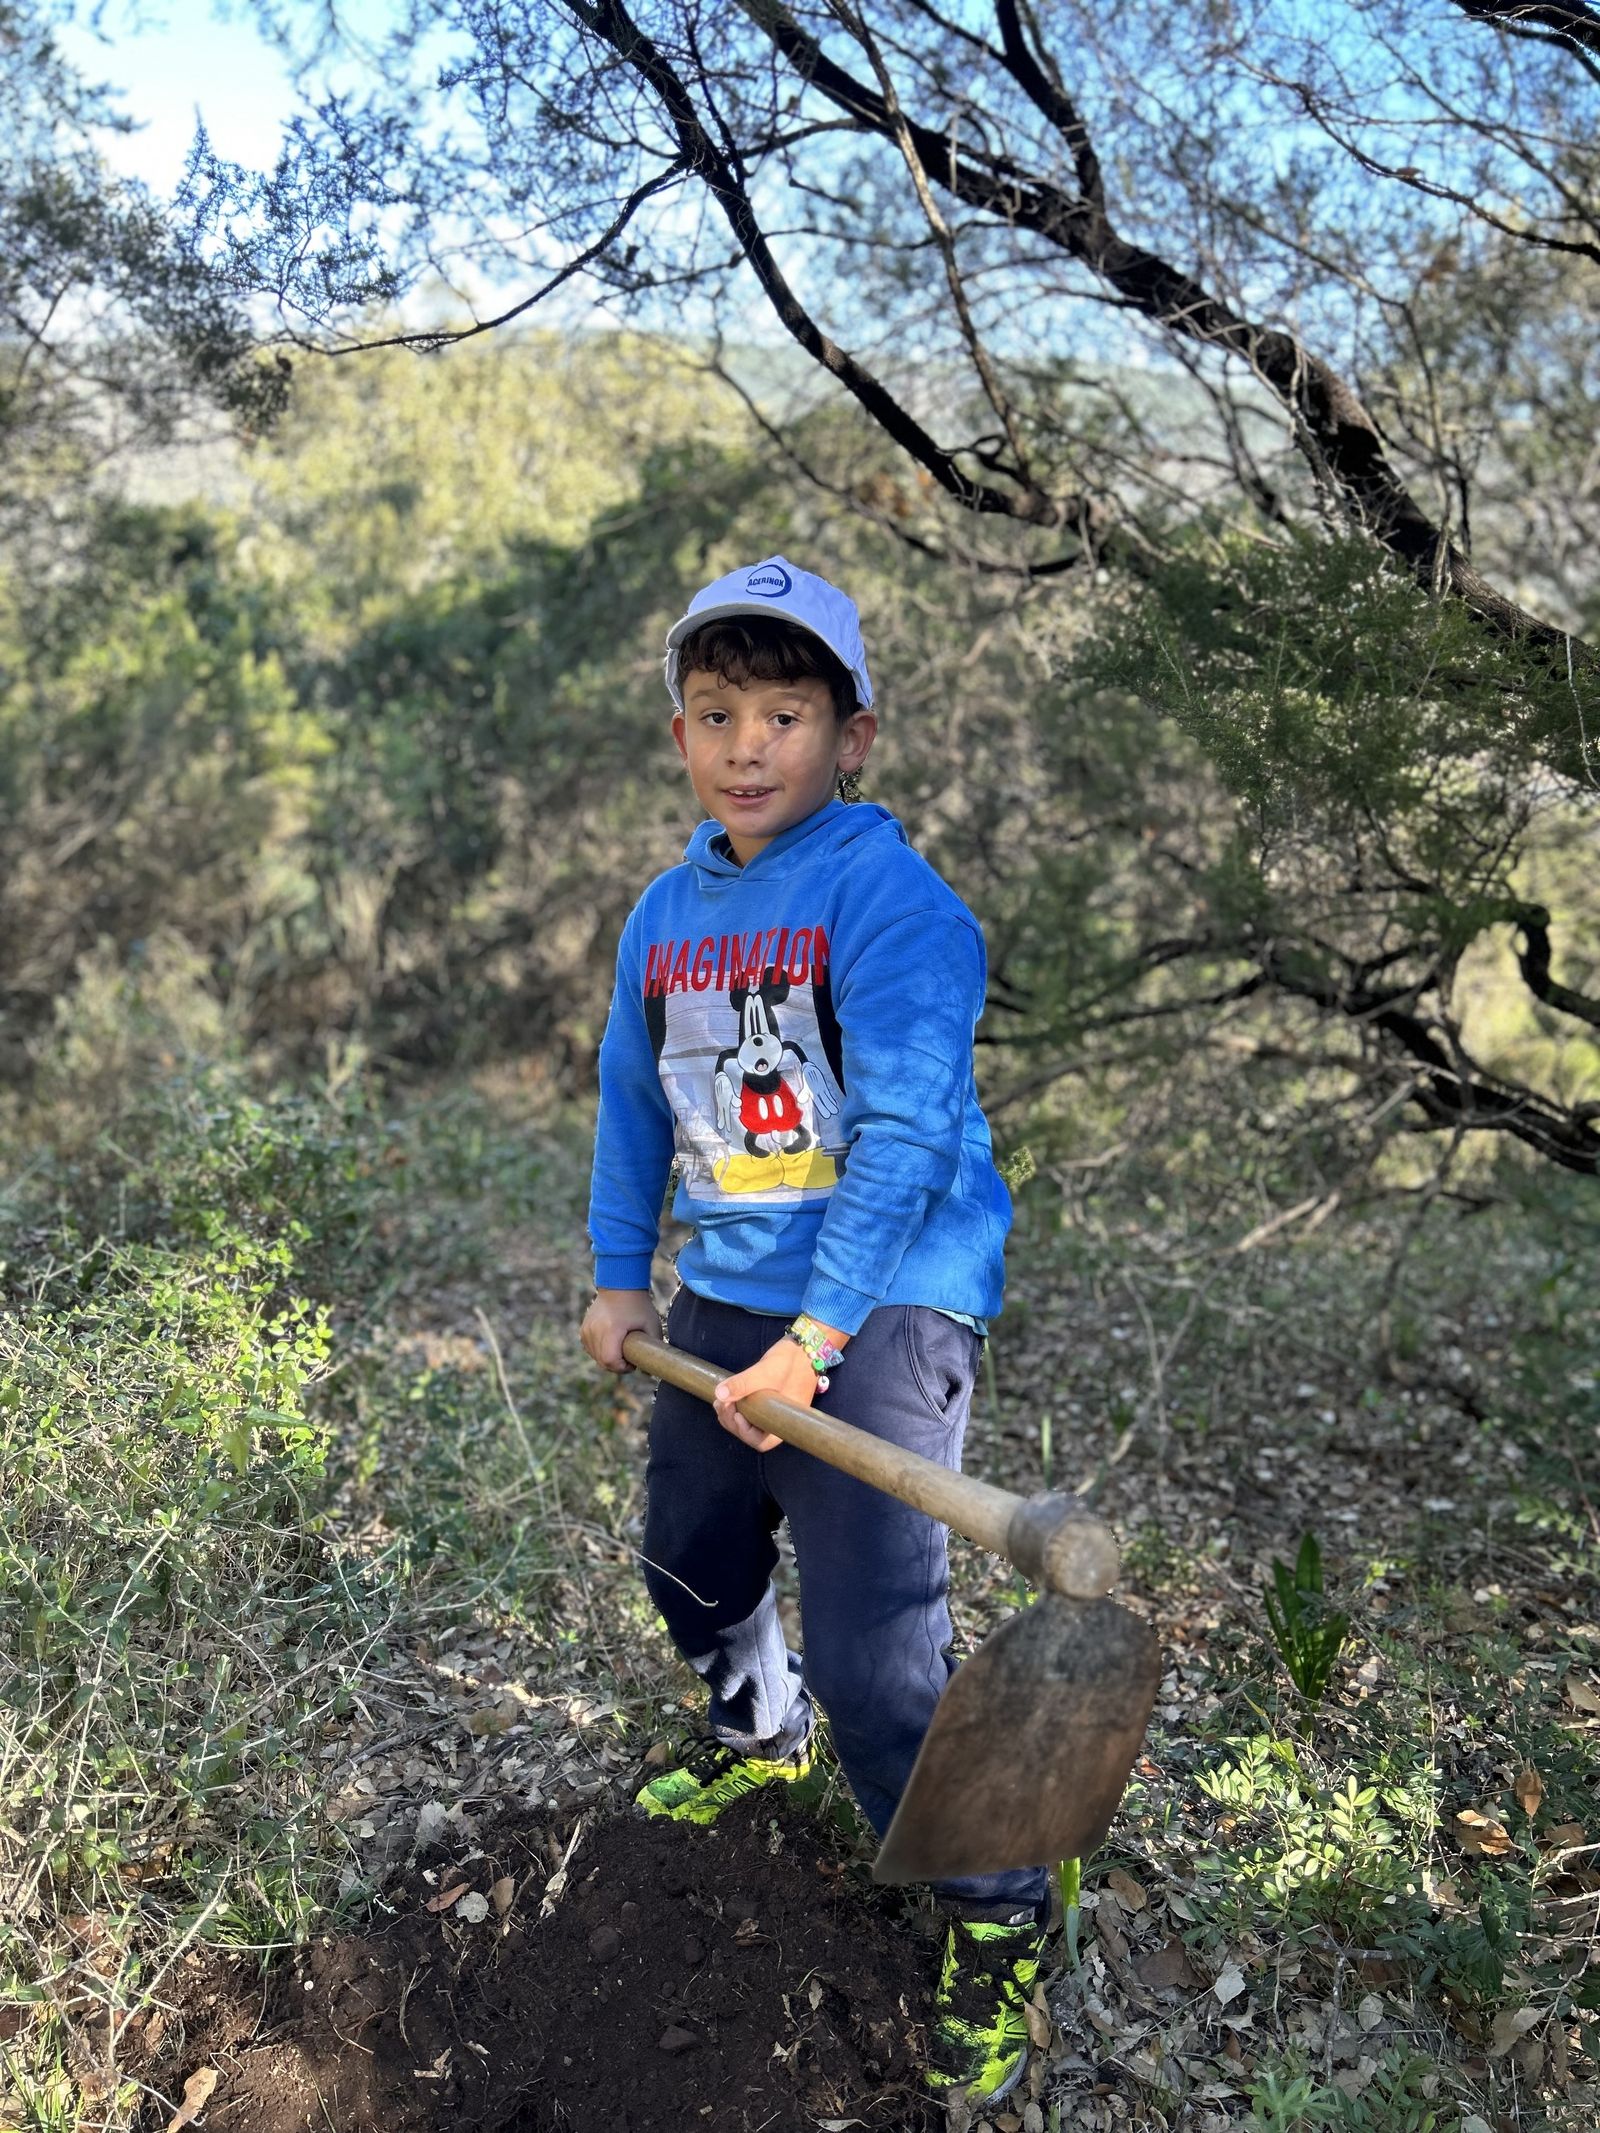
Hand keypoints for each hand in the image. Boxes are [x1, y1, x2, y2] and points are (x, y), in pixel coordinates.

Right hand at [581, 1288, 658, 1373]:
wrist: (620, 1284)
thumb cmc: (638, 1305)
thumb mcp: (652, 1325)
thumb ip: (653, 1348)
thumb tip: (651, 1370)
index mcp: (611, 1329)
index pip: (610, 1361)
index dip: (622, 1368)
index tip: (632, 1363)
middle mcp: (595, 1330)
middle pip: (602, 1361)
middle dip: (616, 1365)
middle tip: (629, 1358)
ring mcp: (587, 1330)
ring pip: (595, 1357)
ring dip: (608, 1359)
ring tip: (621, 1349)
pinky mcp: (583, 1329)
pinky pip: (590, 1349)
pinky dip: (600, 1351)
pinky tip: (612, 1344)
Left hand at [713, 1324, 844, 1450]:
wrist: (805, 1347)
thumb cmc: (790, 1362)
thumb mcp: (766, 1372)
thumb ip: (743, 1383)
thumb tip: (719, 1394)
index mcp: (784, 1422)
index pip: (761, 1442)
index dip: (744, 1432)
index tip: (736, 1412)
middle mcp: (778, 1421)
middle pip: (751, 1434)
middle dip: (732, 1422)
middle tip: (721, 1404)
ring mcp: (772, 1412)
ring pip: (749, 1423)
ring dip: (731, 1415)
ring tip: (720, 1400)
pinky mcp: (767, 1402)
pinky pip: (750, 1412)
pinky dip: (737, 1407)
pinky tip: (727, 1396)